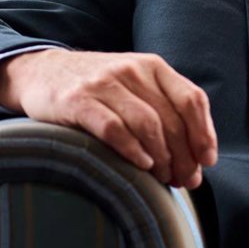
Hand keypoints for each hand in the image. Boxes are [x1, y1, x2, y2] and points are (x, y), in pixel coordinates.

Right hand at [0, 49, 217, 188]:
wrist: (41, 72)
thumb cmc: (98, 89)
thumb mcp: (134, 86)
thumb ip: (162, 110)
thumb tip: (195, 159)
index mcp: (153, 67)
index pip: (191, 99)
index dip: (204, 133)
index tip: (207, 161)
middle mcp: (132, 70)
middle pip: (171, 118)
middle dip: (183, 155)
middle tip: (184, 180)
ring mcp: (104, 83)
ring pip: (147, 124)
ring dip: (161, 157)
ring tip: (163, 177)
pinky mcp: (78, 101)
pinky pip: (113, 128)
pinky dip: (132, 150)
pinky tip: (141, 166)